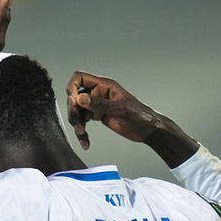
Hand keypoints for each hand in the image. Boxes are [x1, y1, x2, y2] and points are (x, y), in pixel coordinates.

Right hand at [66, 72, 198, 166]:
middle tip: (79, 126)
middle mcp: (98, 93)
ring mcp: (97, 105)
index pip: (79, 78)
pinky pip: (83, 122)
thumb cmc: (140, 116)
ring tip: (83, 136)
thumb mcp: (120, 109)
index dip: (72, 88)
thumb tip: (79, 98)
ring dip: (77, 124)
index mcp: (104, 85)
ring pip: (77, 111)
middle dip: (74, 112)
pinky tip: (86, 142)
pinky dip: (82, 133)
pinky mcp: (97, 116)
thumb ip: (99, 104)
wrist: (148, 130)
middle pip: (75, 97)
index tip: (74, 102)